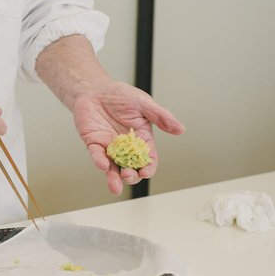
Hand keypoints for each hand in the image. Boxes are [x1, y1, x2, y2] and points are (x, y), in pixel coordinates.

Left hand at [70, 80, 184, 194]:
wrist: (96, 89)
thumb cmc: (120, 95)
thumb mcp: (143, 103)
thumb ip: (161, 116)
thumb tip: (180, 129)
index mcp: (142, 139)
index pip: (148, 159)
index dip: (148, 168)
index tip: (146, 172)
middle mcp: (126, 147)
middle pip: (131, 168)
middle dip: (132, 176)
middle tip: (130, 175)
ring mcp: (110, 147)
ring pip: (112, 168)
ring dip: (114, 178)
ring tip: (116, 186)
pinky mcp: (94, 143)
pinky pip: (97, 155)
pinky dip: (99, 161)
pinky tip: (103, 164)